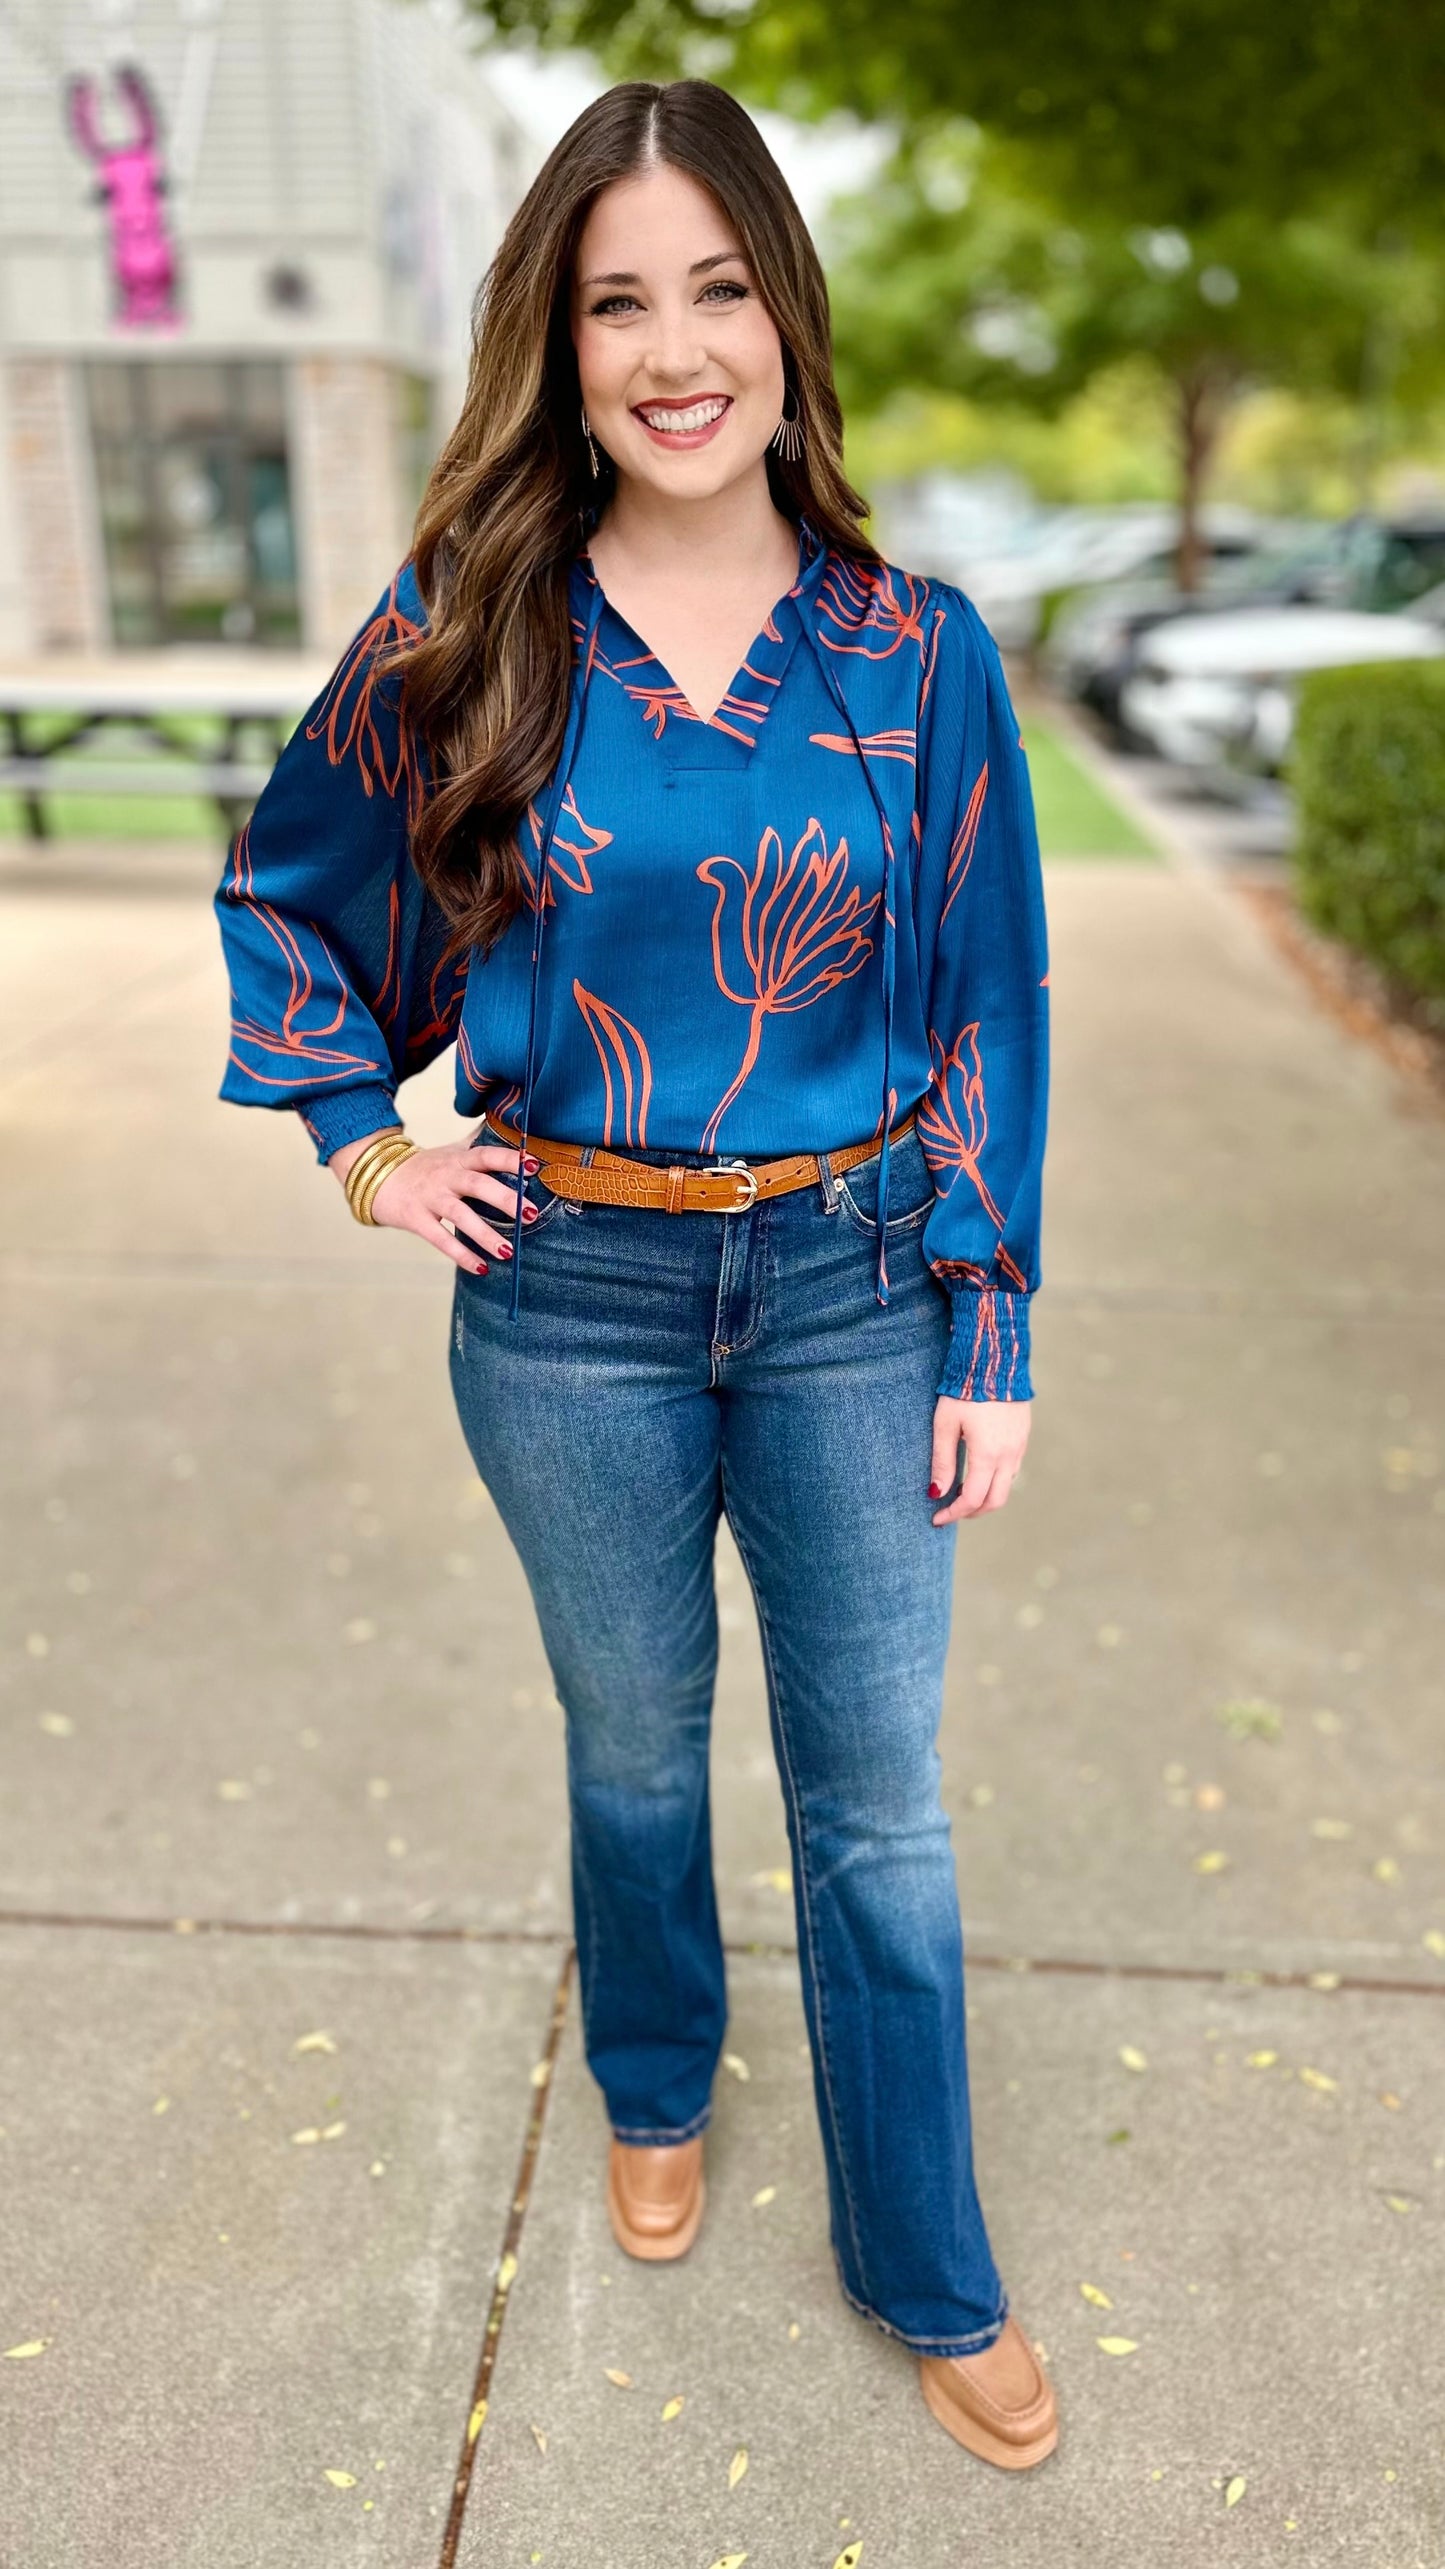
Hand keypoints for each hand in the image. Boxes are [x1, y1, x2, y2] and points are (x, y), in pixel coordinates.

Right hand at [329, 1128, 539, 1272]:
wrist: (377, 1176)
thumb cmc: (426, 1166)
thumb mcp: (452, 1150)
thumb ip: (479, 1141)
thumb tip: (509, 1122)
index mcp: (459, 1159)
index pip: (486, 1154)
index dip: (509, 1159)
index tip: (535, 1165)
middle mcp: (447, 1176)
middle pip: (478, 1184)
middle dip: (506, 1199)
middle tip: (531, 1214)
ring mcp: (430, 1198)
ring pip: (460, 1215)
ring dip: (485, 1234)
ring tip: (508, 1251)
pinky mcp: (416, 1219)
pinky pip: (440, 1238)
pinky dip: (461, 1255)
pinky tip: (481, 1268)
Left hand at [928, 1395, 1031, 1524]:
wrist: (995, 1360)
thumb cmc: (964, 1391)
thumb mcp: (945, 1424)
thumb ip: (942, 1461)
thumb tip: (936, 1493)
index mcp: (987, 1454)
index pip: (972, 1499)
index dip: (953, 1513)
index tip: (936, 1518)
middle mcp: (1008, 1455)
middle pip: (994, 1501)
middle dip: (972, 1512)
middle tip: (950, 1511)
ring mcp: (1019, 1447)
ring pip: (1006, 1487)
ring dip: (985, 1497)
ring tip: (961, 1491)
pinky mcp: (1023, 1437)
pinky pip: (1012, 1470)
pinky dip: (996, 1481)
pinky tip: (979, 1472)